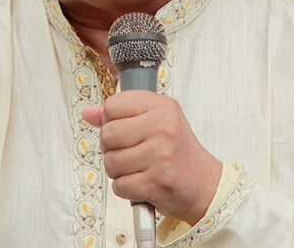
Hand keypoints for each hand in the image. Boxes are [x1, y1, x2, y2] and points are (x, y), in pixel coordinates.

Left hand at [82, 91, 222, 225]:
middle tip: (131, 152)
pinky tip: (142, 182)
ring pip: (110, 162)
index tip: (127, 129)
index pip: (113, 105)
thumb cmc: (177, 152)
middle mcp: (162, 127)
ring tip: (138, 168)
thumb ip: (121, 115)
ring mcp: (160, 155)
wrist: (204, 184)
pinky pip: (119, 185)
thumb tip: (89, 113)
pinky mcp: (156, 182)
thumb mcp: (155, 121)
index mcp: (162, 107)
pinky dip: (126, 188)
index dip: (112, 120)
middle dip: (112, 148)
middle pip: (107, 134)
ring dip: (119, 170)